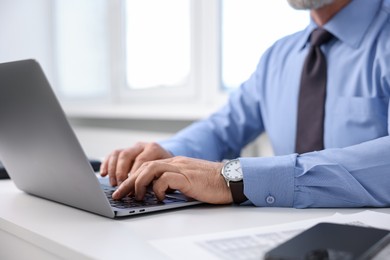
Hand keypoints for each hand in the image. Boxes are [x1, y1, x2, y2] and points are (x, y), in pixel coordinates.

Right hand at [100, 142, 172, 185]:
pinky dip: (106, 164)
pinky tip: (103, 174)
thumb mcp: (167, 172)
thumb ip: (159, 179)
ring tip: (113, 184)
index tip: (133, 189)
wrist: (168, 160)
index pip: (141, 161)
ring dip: (113, 170)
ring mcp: (132, 147)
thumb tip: (152, 192)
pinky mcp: (125, 151)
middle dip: (121, 172)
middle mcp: (142, 146)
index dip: (136, 176)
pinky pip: (112, 155)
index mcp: (154, 149)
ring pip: (118, 154)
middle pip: (127, 155)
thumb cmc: (167, 169)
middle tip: (120, 186)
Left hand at [112, 156, 232, 204]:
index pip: (147, 166)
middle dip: (128, 181)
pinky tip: (159, 197)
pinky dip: (157, 189)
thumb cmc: (212, 183)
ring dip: (138, 183)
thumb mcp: (188, 182)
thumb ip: (174, 183)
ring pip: (150, 169)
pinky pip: (165, 179)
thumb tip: (158, 193)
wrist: (231, 179)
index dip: (132, 177)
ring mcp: (180, 168)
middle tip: (118, 194)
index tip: (122, 189)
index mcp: (175, 163)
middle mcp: (175, 163)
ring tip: (135, 196)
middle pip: (144, 167)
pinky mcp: (186, 177)